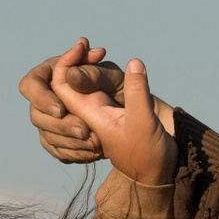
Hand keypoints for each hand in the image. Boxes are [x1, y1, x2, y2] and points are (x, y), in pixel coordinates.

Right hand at [21, 39, 125, 163]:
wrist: (128, 112)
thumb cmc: (116, 86)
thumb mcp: (111, 76)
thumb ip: (93, 73)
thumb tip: (72, 76)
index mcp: (50, 74)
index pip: (30, 85)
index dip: (41, 99)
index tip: (61, 110)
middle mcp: (45, 99)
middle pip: (36, 116)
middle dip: (60, 126)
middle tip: (84, 131)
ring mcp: (49, 121)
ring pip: (47, 136)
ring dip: (70, 142)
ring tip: (95, 142)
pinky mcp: (58, 140)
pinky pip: (58, 151)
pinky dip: (75, 153)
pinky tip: (94, 152)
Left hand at [48, 45, 179, 185]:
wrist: (157, 173)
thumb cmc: (148, 153)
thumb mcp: (144, 121)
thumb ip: (137, 93)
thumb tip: (133, 63)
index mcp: (88, 114)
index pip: (61, 84)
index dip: (66, 62)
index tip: (83, 46)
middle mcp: (88, 112)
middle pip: (66, 81)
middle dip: (73, 60)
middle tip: (88, 45)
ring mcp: (98, 112)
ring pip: (79, 84)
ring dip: (84, 66)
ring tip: (94, 51)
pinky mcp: (110, 112)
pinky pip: (94, 90)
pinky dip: (94, 74)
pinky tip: (100, 63)